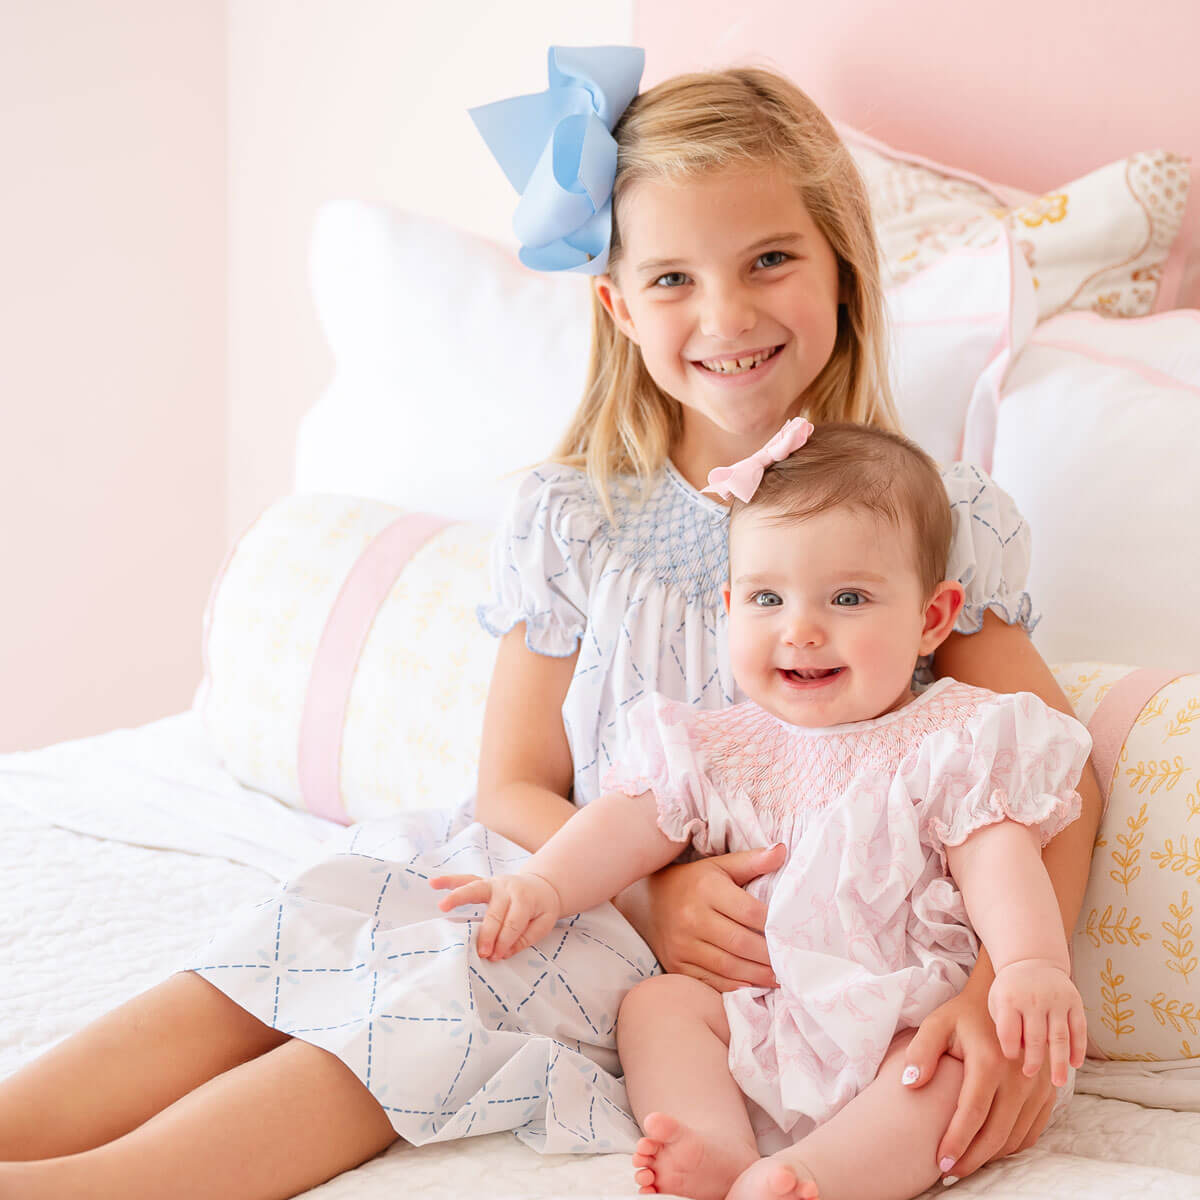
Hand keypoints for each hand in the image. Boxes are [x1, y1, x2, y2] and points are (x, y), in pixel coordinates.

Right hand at [431, 872, 560, 959]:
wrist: (542, 885)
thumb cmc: (541, 908)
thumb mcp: (544, 923)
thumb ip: (526, 938)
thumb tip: (504, 952)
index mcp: (524, 898)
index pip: (513, 923)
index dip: (505, 941)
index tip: (497, 956)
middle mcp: (507, 888)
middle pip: (494, 912)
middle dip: (487, 934)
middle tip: (482, 953)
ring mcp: (493, 883)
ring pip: (474, 889)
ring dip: (458, 898)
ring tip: (442, 906)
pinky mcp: (483, 882)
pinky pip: (465, 880)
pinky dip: (449, 881)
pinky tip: (433, 883)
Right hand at [626, 845, 785, 991]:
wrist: (649, 900)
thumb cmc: (694, 881)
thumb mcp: (720, 865)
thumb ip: (752, 861)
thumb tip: (782, 851)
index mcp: (706, 888)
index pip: (749, 911)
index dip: (773, 925)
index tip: (791, 933)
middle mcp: (692, 917)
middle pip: (740, 942)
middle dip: (769, 955)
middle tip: (790, 962)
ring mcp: (682, 944)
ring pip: (728, 966)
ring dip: (757, 975)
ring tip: (779, 976)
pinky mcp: (676, 964)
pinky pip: (712, 980)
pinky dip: (736, 986)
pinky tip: (753, 985)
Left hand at [902, 978, 1057, 1180]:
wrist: (1005, 1000)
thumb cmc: (965, 1014)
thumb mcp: (938, 1023)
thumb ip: (921, 1052)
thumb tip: (909, 1083)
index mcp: (990, 1061)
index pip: (972, 1113)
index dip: (956, 1141)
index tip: (940, 1162)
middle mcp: (1020, 1076)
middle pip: (997, 1133)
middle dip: (972, 1158)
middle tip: (949, 1171)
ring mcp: (1037, 1086)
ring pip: (1016, 1137)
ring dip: (991, 1156)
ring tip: (965, 1163)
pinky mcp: (1047, 1093)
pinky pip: (1031, 1131)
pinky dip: (1011, 1147)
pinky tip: (989, 1149)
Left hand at [988, 959, 1086, 1087]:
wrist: (1031, 960)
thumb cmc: (1010, 991)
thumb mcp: (997, 1002)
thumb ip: (1005, 1027)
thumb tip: (1019, 1057)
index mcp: (1009, 999)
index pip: (1008, 1030)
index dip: (1010, 1048)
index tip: (1012, 1058)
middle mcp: (1033, 999)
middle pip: (1036, 1037)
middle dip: (1034, 1060)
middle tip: (1031, 1076)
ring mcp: (1056, 1000)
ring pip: (1060, 1037)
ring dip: (1059, 1062)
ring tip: (1058, 1082)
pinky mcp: (1074, 1001)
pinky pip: (1079, 1029)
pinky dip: (1078, 1048)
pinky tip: (1075, 1065)